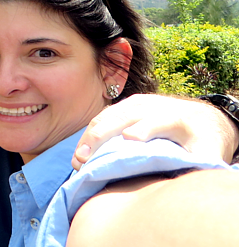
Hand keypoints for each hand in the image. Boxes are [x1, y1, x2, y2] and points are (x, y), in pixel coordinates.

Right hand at [72, 94, 238, 169]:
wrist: (203, 118)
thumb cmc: (203, 142)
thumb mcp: (208, 153)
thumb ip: (196, 163)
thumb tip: (180, 182)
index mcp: (178, 118)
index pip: (159, 120)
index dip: (145, 128)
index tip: (129, 140)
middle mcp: (155, 106)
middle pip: (124, 116)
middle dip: (102, 135)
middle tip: (84, 158)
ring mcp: (138, 103)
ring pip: (108, 115)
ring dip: (90, 136)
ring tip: (78, 159)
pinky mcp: (126, 105)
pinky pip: (103, 116)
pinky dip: (90, 133)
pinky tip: (81, 152)